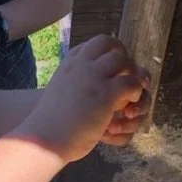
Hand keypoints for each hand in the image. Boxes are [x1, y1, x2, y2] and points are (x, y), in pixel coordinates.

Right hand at [19, 35, 149, 162]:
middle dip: (124, 56)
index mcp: (70, 63)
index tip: (113, 68)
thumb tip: (95, 89)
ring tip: (131, 93)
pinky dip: (136, 94)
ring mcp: (94, 76)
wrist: (45, 137)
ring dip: (133, 76)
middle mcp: (82, 64)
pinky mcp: (106, 92)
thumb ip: (77, 82)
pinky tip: (128, 108)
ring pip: (125, 61)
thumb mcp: (61, 91)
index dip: (109, 53)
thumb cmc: (52, 121)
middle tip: (129, 74)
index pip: (95, 44)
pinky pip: (131, 83)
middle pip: (111, 44)